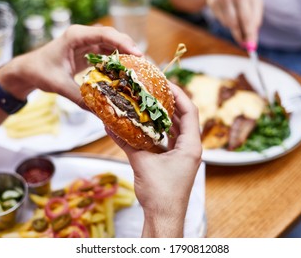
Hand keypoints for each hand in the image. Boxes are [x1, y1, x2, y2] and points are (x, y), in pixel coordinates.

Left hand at [0, 25, 141, 105]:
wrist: (29, 70)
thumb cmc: (40, 71)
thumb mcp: (59, 85)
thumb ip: (79, 97)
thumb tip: (100, 112)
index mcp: (75, 36)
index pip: (104, 34)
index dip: (123, 42)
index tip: (137, 54)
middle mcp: (84, 37)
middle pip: (113, 38)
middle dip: (130, 49)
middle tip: (145, 65)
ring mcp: (88, 44)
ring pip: (113, 46)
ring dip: (126, 57)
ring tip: (141, 71)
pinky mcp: (90, 53)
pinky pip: (108, 55)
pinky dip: (118, 64)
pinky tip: (127, 75)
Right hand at [107, 83, 201, 236]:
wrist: (164, 217)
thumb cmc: (159, 192)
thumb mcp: (142, 163)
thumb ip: (126, 142)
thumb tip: (109, 124)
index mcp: (191, 146)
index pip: (190, 112)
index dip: (179, 94)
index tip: (165, 82)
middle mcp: (190, 149)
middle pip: (184, 118)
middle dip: (170, 103)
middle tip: (155, 89)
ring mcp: (184, 156)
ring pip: (177, 130)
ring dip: (165, 117)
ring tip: (150, 102)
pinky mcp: (175, 163)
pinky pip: (169, 141)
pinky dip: (159, 132)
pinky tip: (146, 125)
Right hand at [207, 0, 262, 44]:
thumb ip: (256, 16)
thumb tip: (253, 34)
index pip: (246, 19)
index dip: (249, 34)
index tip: (251, 45)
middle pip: (234, 24)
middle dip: (240, 35)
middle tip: (244, 44)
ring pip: (227, 24)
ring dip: (234, 27)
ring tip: (238, 19)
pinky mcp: (210, 2)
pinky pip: (220, 20)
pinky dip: (227, 20)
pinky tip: (229, 11)